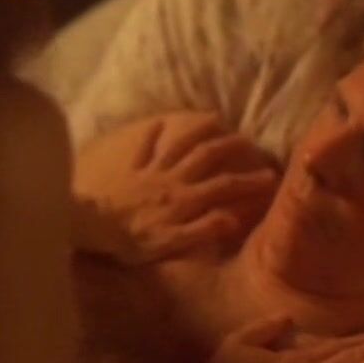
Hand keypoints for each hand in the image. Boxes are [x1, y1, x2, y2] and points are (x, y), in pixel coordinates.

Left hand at [73, 112, 279, 263]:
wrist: (92, 227)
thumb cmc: (134, 240)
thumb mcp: (173, 243)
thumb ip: (204, 229)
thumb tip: (235, 217)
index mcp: (186, 199)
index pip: (225, 186)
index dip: (249, 181)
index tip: (271, 176)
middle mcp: (173, 179)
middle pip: (206, 157)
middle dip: (230, 147)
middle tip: (248, 141)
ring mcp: (152, 171)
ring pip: (180, 145)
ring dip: (198, 131)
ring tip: (216, 119)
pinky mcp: (131, 169)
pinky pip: (144, 147)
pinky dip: (153, 134)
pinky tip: (160, 122)